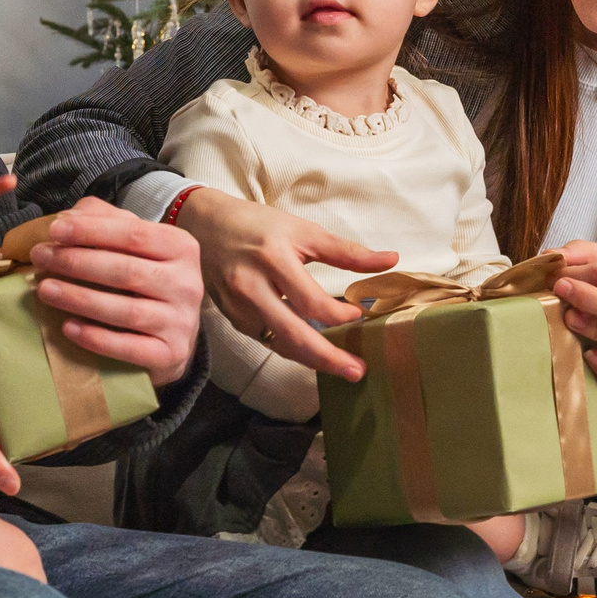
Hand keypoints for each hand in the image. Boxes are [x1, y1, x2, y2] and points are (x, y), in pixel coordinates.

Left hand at [26, 197, 203, 386]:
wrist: (174, 332)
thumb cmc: (146, 279)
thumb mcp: (133, 243)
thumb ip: (104, 220)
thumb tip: (68, 217)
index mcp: (180, 247)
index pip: (132, 233)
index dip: (91, 231)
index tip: (54, 230)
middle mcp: (187, 283)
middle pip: (126, 270)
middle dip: (76, 262)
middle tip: (40, 259)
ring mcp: (182, 321)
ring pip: (125, 310)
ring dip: (79, 299)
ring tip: (44, 290)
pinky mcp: (171, 354)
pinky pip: (129, 348)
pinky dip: (96, 339)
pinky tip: (68, 328)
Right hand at [174, 188, 394, 380]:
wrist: (204, 226)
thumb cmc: (258, 225)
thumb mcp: (303, 231)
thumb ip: (347, 252)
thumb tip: (392, 260)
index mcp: (273, 259)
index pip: (310, 301)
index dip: (338, 314)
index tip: (357, 314)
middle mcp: (252, 287)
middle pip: (293, 335)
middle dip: (327, 358)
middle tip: (357, 372)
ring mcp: (238, 307)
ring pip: (280, 344)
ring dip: (312, 360)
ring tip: (341, 367)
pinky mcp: (233, 319)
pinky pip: (267, 340)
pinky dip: (292, 348)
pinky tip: (312, 351)